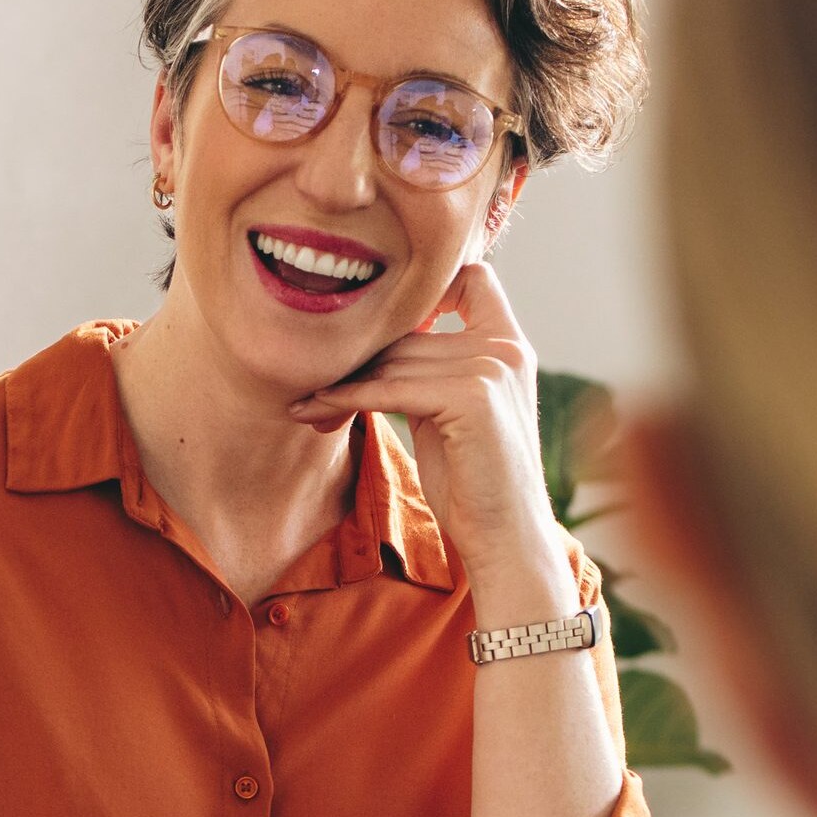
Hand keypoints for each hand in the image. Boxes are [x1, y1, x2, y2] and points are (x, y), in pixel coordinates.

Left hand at [285, 262, 572, 618]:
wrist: (503, 537)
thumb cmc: (471, 483)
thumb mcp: (448, 411)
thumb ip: (428, 369)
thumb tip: (370, 344)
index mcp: (510, 347)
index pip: (475, 279)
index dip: (430, 287)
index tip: (384, 319)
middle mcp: (506, 350)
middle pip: (410, 331)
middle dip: (359, 358)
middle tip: (312, 380)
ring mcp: (492, 370)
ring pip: (394, 360)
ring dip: (342, 382)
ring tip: (306, 400)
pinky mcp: (470, 397)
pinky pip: (389, 388)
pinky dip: (347, 398)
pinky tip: (316, 409)